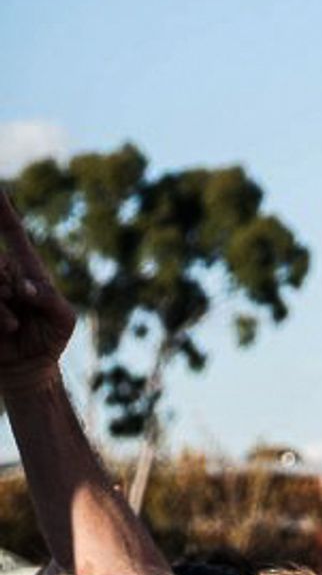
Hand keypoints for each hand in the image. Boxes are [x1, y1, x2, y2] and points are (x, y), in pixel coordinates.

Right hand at [0, 190, 75, 390]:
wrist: (31, 368)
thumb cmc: (51, 338)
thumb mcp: (63, 318)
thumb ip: (49, 299)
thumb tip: (26, 287)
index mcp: (25, 267)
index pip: (11, 229)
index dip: (2, 207)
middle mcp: (2, 273)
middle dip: (7, 286)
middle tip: (21, 308)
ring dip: (1, 307)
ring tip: (14, 326)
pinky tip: (6, 331)